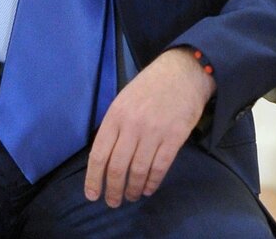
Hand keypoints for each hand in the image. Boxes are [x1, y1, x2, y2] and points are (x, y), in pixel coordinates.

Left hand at [84, 47, 215, 206]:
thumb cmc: (150, 86)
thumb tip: (104, 157)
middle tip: (112, 202)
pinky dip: (152, 182)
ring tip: (130, 196)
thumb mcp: (124, 99)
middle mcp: (132, 125)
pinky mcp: (174, 137)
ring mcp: (154, 131)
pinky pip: (160, 167)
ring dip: (132, 189)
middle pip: (117, 167)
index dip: (93, 178)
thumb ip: (114, 125)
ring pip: (138, 170)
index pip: (99, 154)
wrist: (183, 71)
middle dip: (113, 189)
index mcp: (115, 114)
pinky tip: (147, 189)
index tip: (92, 194)